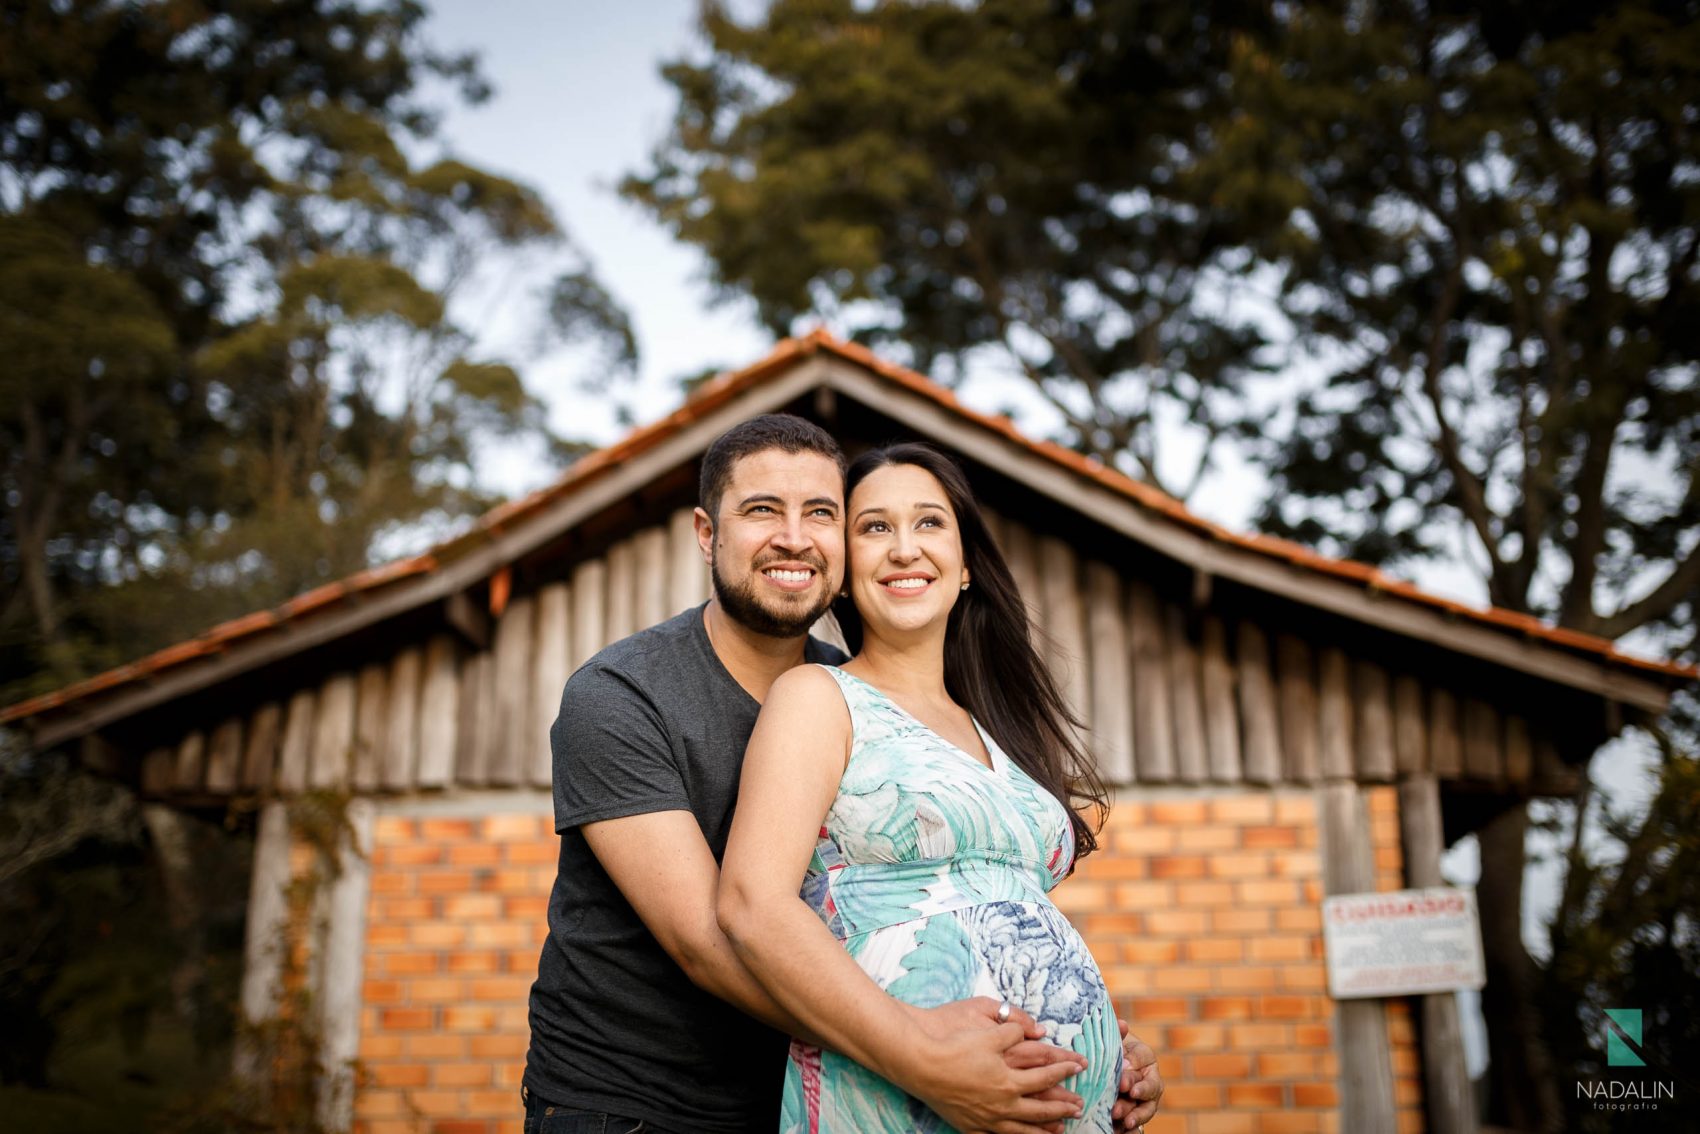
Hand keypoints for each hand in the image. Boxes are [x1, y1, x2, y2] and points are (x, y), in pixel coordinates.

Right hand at [893, 997, 1086, 1133]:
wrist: (920, 1065)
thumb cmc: (954, 1045)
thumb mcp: (988, 1030)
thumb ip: (1014, 1029)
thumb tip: (1034, 1030)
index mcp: (1009, 1079)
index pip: (1046, 1075)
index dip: (1066, 1069)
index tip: (1081, 1066)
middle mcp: (1002, 1104)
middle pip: (1041, 1110)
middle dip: (1063, 1107)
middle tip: (1079, 1106)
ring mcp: (986, 1119)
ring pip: (1023, 1130)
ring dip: (1044, 1129)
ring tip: (1059, 1130)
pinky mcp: (970, 1126)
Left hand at [1110, 1019, 1162, 1130]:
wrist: (1103, 1070)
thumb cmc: (1109, 1052)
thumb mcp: (1112, 1041)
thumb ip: (1116, 1033)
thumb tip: (1121, 1024)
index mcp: (1145, 1057)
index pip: (1144, 1058)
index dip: (1135, 1064)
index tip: (1124, 1071)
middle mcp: (1150, 1079)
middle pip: (1149, 1086)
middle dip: (1137, 1091)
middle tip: (1123, 1094)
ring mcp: (1146, 1100)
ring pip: (1146, 1108)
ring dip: (1136, 1115)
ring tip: (1125, 1120)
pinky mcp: (1138, 1116)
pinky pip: (1139, 1124)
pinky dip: (1133, 1129)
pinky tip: (1123, 1132)